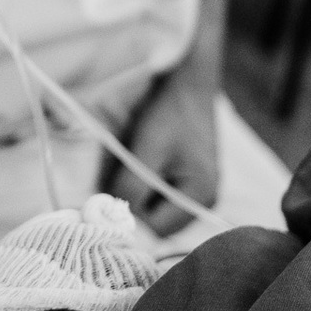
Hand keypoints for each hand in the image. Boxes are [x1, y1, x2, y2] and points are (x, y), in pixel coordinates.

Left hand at [107, 67, 217, 235]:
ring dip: (136, 195)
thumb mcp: (146, 148)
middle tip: (114, 179)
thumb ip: (131, 184)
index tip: (106, 195)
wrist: (186, 82)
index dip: (129, 215)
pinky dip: (144, 186)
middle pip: (157, 224)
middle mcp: (204, 200)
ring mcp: (198, 191)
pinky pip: (160, 196)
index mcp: (201, 196)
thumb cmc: (170, 112)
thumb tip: (111, 215)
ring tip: (127, 168)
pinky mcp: (189, 180)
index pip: (156, 229)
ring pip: (156, 210)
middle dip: (132, 205)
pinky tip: (136, 166)